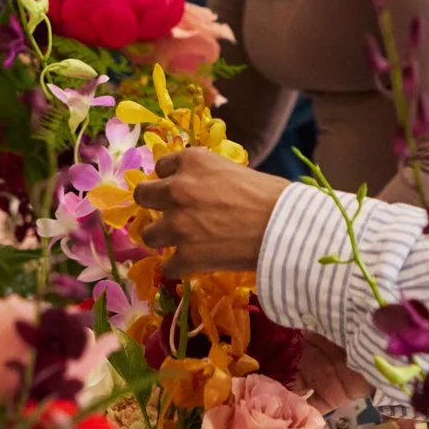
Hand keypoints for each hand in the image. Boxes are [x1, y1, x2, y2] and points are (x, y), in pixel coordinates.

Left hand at [134, 146, 285, 277]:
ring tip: (183, 243)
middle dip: (154, 205)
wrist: (286, 229)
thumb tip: (202, 191)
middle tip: (171, 214)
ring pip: (148, 234)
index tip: (182, 189)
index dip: (171, 180)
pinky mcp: (185, 256)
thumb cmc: (272, 196)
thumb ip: (209, 177)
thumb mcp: (234, 170)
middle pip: (143, 196)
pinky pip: (167, 266)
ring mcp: (178, 224)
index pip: (162, 167)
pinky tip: (194, 265)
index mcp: (192, 161)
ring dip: (164, 238)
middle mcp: (177, 189)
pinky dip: (179, 267)